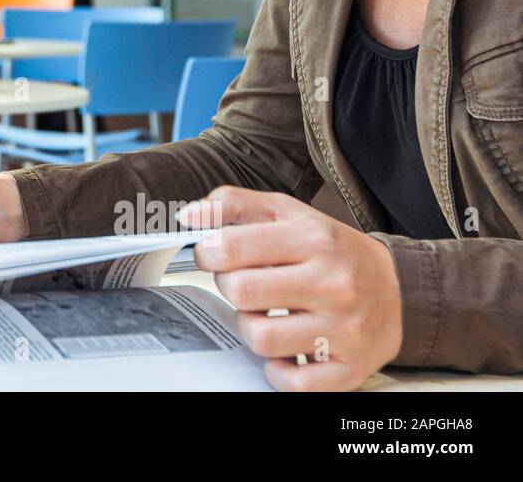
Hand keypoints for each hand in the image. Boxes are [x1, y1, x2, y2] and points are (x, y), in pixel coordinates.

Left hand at [177, 186, 403, 390]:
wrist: (398, 290)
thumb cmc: (331, 251)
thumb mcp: (286, 212)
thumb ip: (234, 205)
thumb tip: (189, 214)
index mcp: (313, 239)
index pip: (232, 247)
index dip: (209, 253)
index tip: (215, 255)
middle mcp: (333, 283)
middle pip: (240, 292)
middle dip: (231, 288)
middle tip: (246, 285)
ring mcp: (343, 330)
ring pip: (259, 338)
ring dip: (252, 328)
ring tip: (268, 315)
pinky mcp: (349, 369)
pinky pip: (290, 382)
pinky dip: (278, 369)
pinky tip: (286, 349)